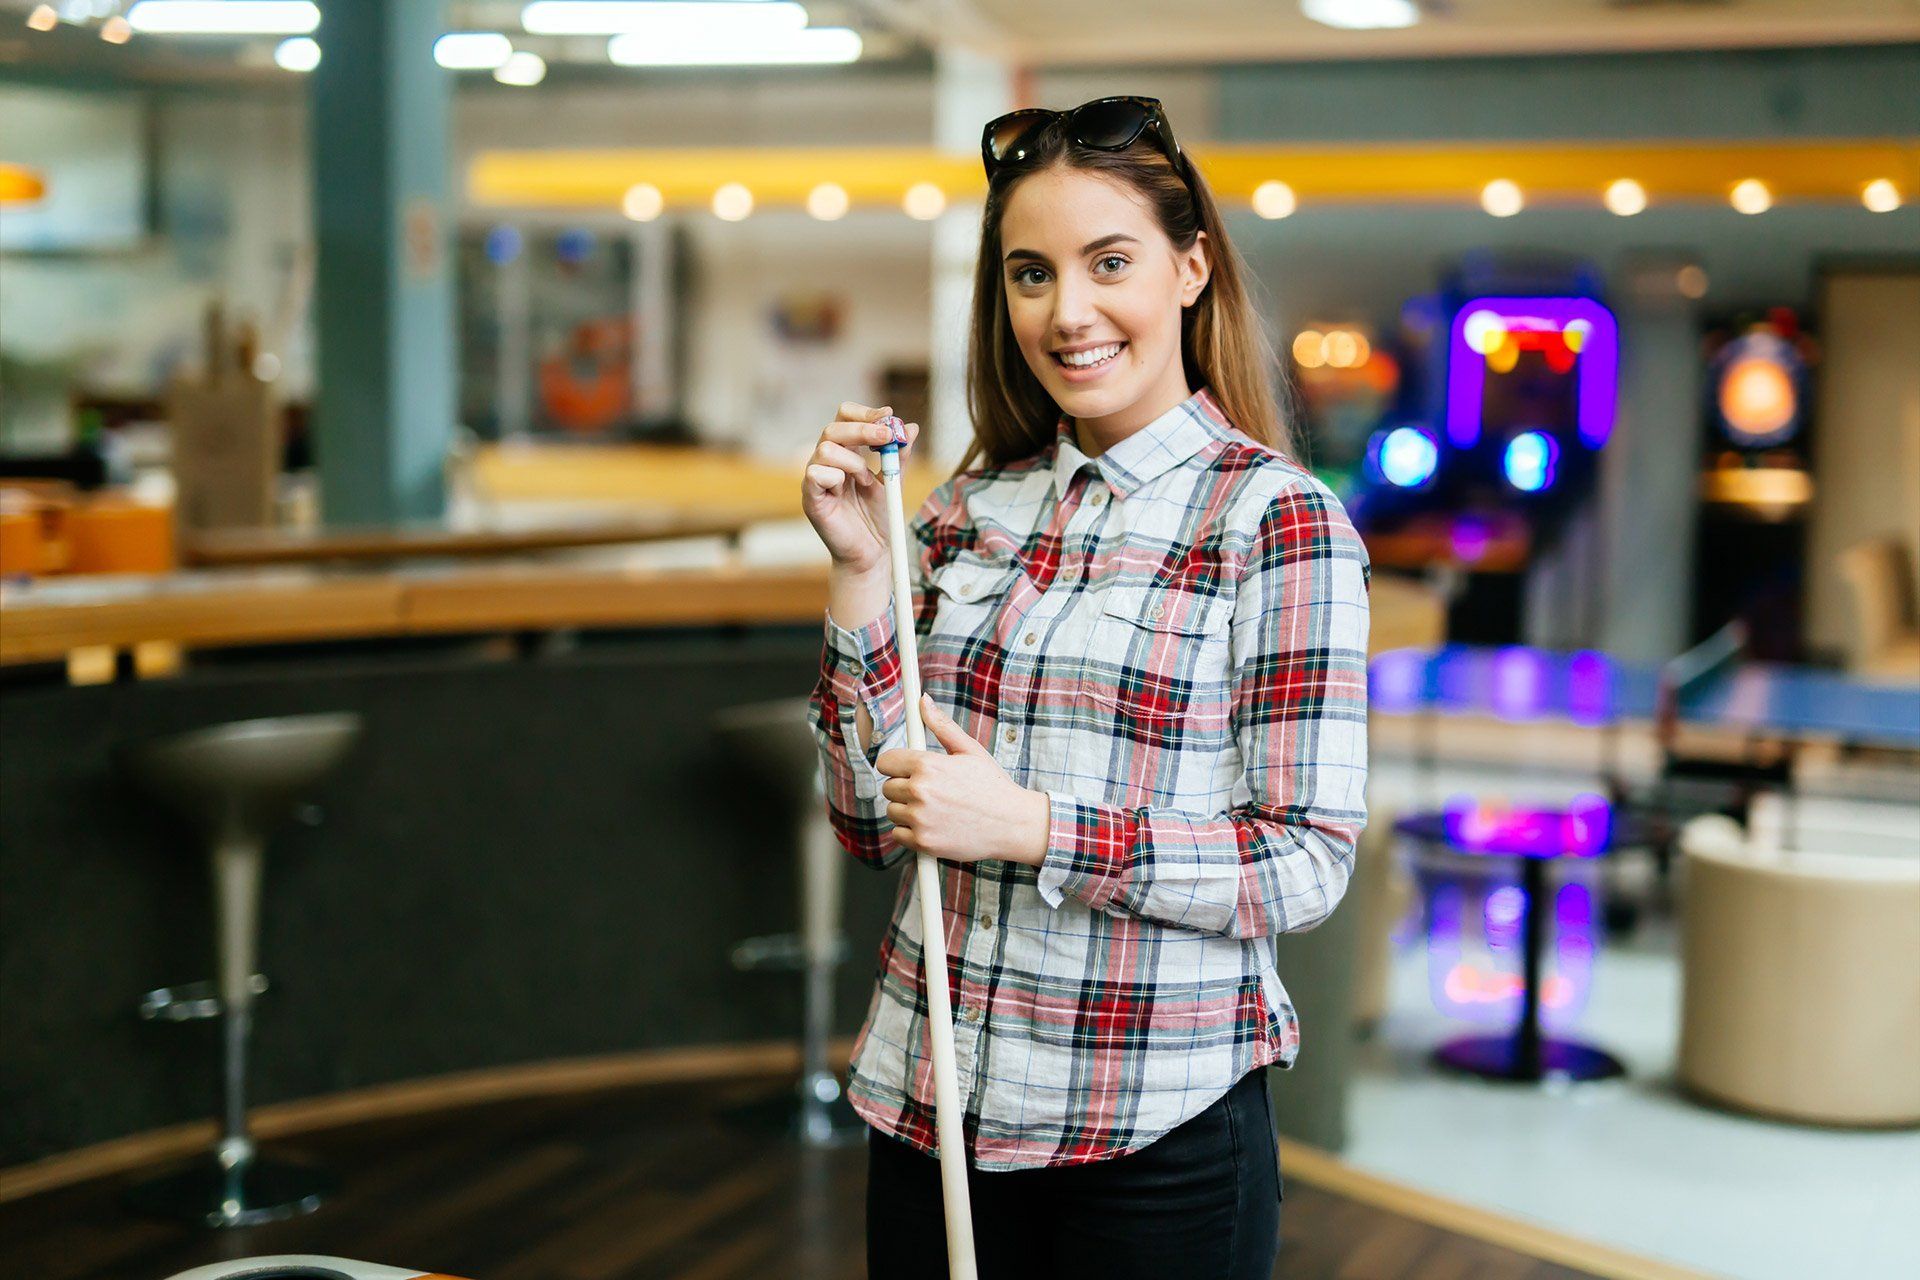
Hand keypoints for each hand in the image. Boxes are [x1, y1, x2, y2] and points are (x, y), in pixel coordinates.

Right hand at [800, 401, 920, 574]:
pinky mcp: (811, 498)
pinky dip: (836, 478)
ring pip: (825, 449)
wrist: (873, 552)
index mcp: (846, 452)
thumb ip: (900, 455)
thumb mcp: (894, 481)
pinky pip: (815, 474)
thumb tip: (912, 428)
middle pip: (833, 427)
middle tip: (887, 437)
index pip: (844, 417)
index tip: (888, 415)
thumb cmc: (878, 517)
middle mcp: (827, 461)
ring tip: (866, 480)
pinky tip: (847, 491)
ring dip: (853, 461)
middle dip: (863, 428)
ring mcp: (816, 478)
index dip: (864, 412)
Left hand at [877, 695, 1051, 866]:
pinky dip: (911, 833)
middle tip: (930, 792)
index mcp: (928, 765)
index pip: (886, 762)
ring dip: (907, 811)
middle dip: (904, 788)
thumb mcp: (970, 750)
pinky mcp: (923, 842)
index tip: (905, 771)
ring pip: (892, 811)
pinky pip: (898, 834)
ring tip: (935, 809)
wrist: (1012, 824)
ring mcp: (920, 819)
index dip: (896, 765)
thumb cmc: (993, 786)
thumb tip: (923, 701)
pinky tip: (933, 826)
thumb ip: (942, 725)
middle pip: (888, 787)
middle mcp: (920, 791)